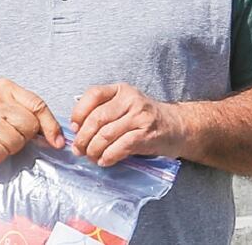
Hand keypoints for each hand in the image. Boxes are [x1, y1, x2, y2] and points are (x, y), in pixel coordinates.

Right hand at [0, 78, 63, 164]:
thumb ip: (26, 110)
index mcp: (5, 88)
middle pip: (29, 126)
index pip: (38, 105)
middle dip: (24, 137)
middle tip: (9, 135)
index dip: (51, 126)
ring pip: (17, 142)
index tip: (57, 141)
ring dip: (10, 148)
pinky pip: (0, 153)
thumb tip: (55, 136)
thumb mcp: (2, 100)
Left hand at [70, 83, 186, 166]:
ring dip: (94, 150)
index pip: (93, 94)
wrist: (178, 127)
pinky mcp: (147, 134)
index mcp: (121, 90)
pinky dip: (108, 156)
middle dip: (83, 137)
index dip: (79, 112)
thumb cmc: (146, 118)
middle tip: (78, 149)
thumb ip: (104, 111)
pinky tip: (104, 161)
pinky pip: (120, 147)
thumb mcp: (126, 106)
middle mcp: (131, 99)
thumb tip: (76, 129)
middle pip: (97, 118)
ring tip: (90, 157)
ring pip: (106, 134)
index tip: (73, 128)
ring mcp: (140, 116)